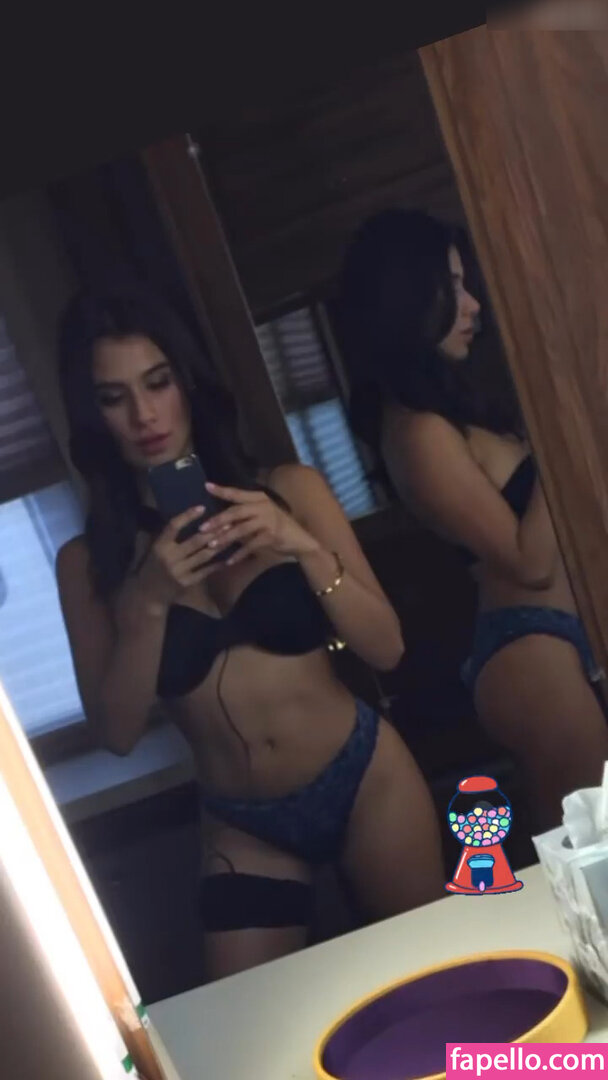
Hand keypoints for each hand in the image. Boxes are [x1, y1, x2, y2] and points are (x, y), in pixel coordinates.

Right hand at [134, 505, 222, 606]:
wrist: (148, 594)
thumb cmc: (151, 567)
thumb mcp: (152, 549)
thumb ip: (164, 535)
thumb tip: (180, 517)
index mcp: (160, 546)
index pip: (173, 526)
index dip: (187, 516)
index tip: (202, 508)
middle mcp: (170, 557)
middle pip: (195, 541)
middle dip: (212, 531)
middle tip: (227, 522)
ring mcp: (179, 571)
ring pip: (203, 555)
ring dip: (218, 545)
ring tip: (230, 536)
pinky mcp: (187, 582)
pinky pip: (205, 571)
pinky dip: (217, 565)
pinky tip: (228, 558)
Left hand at [198, 483, 320, 564]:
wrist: (301, 540)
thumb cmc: (278, 528)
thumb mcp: (261, 518)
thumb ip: (244, 518)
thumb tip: (219, 523)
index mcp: (260, 498)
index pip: (237, 493)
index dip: (222, 490)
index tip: (206, 486)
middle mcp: (264, 506)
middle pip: (236, 511)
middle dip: (218, 520)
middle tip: (202, 528)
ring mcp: (269, 520)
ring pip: (241, 529)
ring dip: (225, 538)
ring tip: (212, 546)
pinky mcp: (272, 535)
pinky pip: (251, 545)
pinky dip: (239, 554)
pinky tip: (230, 561)